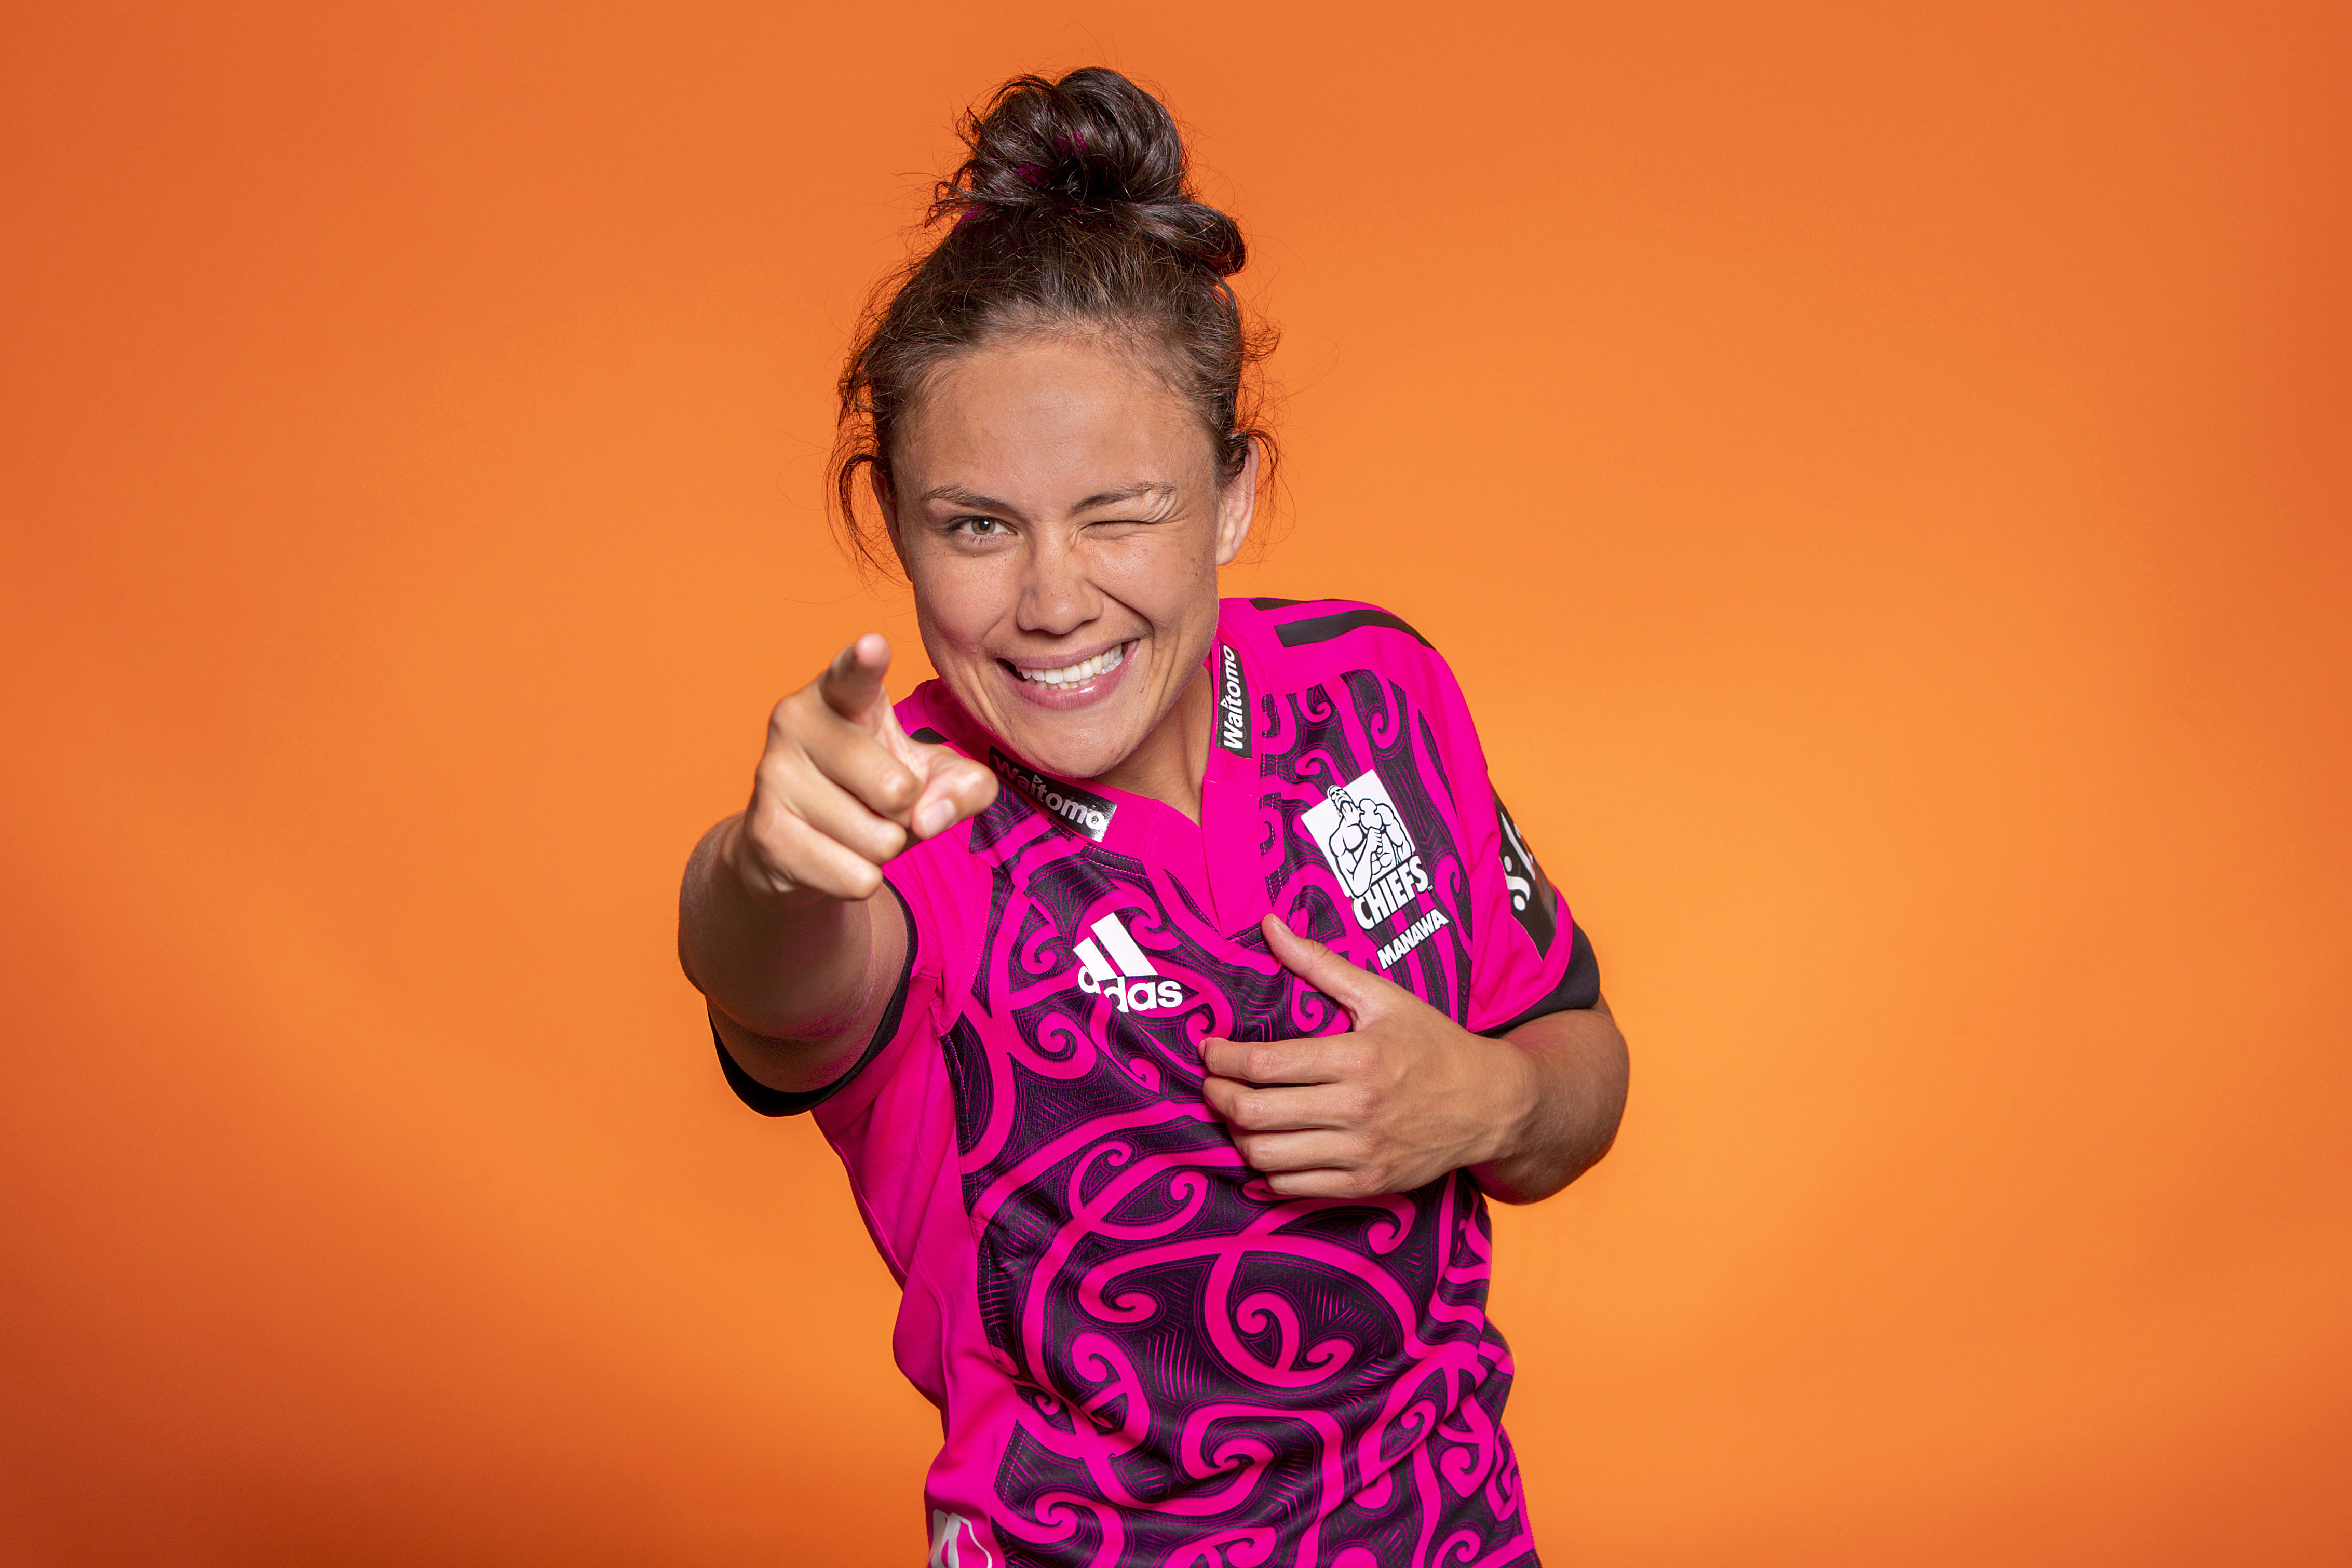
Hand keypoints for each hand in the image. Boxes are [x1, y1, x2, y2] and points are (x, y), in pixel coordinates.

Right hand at [732, 634, 996, 904]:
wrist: (798, 849)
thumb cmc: (875, 794)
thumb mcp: (934, 778)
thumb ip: (965, 786)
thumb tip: (930, 816)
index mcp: (840, 693)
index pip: (854, 676)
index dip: (864, 664)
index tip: (873, 646)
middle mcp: (796, 721)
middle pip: (895, 789)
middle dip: (906, 813)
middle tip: (880, 803)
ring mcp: (773, 774)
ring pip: (877, 839)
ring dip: (882, 848)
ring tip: (854, 828)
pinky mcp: (764, 831)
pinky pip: (853, 876)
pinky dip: (860, 879)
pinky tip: (834, 857)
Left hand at [1199, 914, 1538, 1198]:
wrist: (1491, 1104)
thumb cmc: (1433, 1044)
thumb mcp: (1382, 996)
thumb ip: (1320, 964)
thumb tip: (1270, 925)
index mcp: (1356, 1058)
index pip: (1263, 1065)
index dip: (1221, 1060)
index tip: (1210, 1050)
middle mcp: (1356, 1109)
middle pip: (1254, 1113)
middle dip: (1217, 1097)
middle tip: (1211, 1083)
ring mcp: (1361, 1153)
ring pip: (1266, 1156)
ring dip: (1237, 1135)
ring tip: (1236, 1114)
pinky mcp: (1366, 1184)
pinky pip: (1294, 1187)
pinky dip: (1267, 1170)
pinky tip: (1265, 1146)